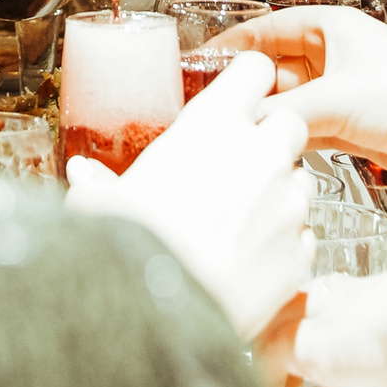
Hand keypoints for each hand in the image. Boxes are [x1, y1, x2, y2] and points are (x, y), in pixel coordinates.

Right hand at [64, 51, 313, 341]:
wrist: (166, 316)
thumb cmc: (131, 249)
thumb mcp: (102, 204)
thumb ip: (99, 184)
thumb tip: (82, 176)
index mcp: (211, 125)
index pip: (254, 70)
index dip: (249, 81)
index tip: (240, 96)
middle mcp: (258, 155)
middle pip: (290, 122)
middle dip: (273, 138)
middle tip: (241, 163)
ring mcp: (286, 204)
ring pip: (302, 180)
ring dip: (280, 192)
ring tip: (240, 220)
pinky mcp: (300, 252)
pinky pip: (303, 235)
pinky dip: (285, 243)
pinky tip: (252, 260)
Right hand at [228, 5, 386, 204]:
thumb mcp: (336, 100)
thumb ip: (279, 114)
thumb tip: (237, 127)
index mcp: (333, 27)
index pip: (268, 28)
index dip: (233, 45)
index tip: (197, 61)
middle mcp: (338, 57)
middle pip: (276, 69)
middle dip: (248, 91)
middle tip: (212, 114)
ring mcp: (348, 95)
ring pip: (291, 104)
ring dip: (268, 121)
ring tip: (231, 139)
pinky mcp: (357, 130)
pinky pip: (309, 131)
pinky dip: (289, 141)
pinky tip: (267, 156)